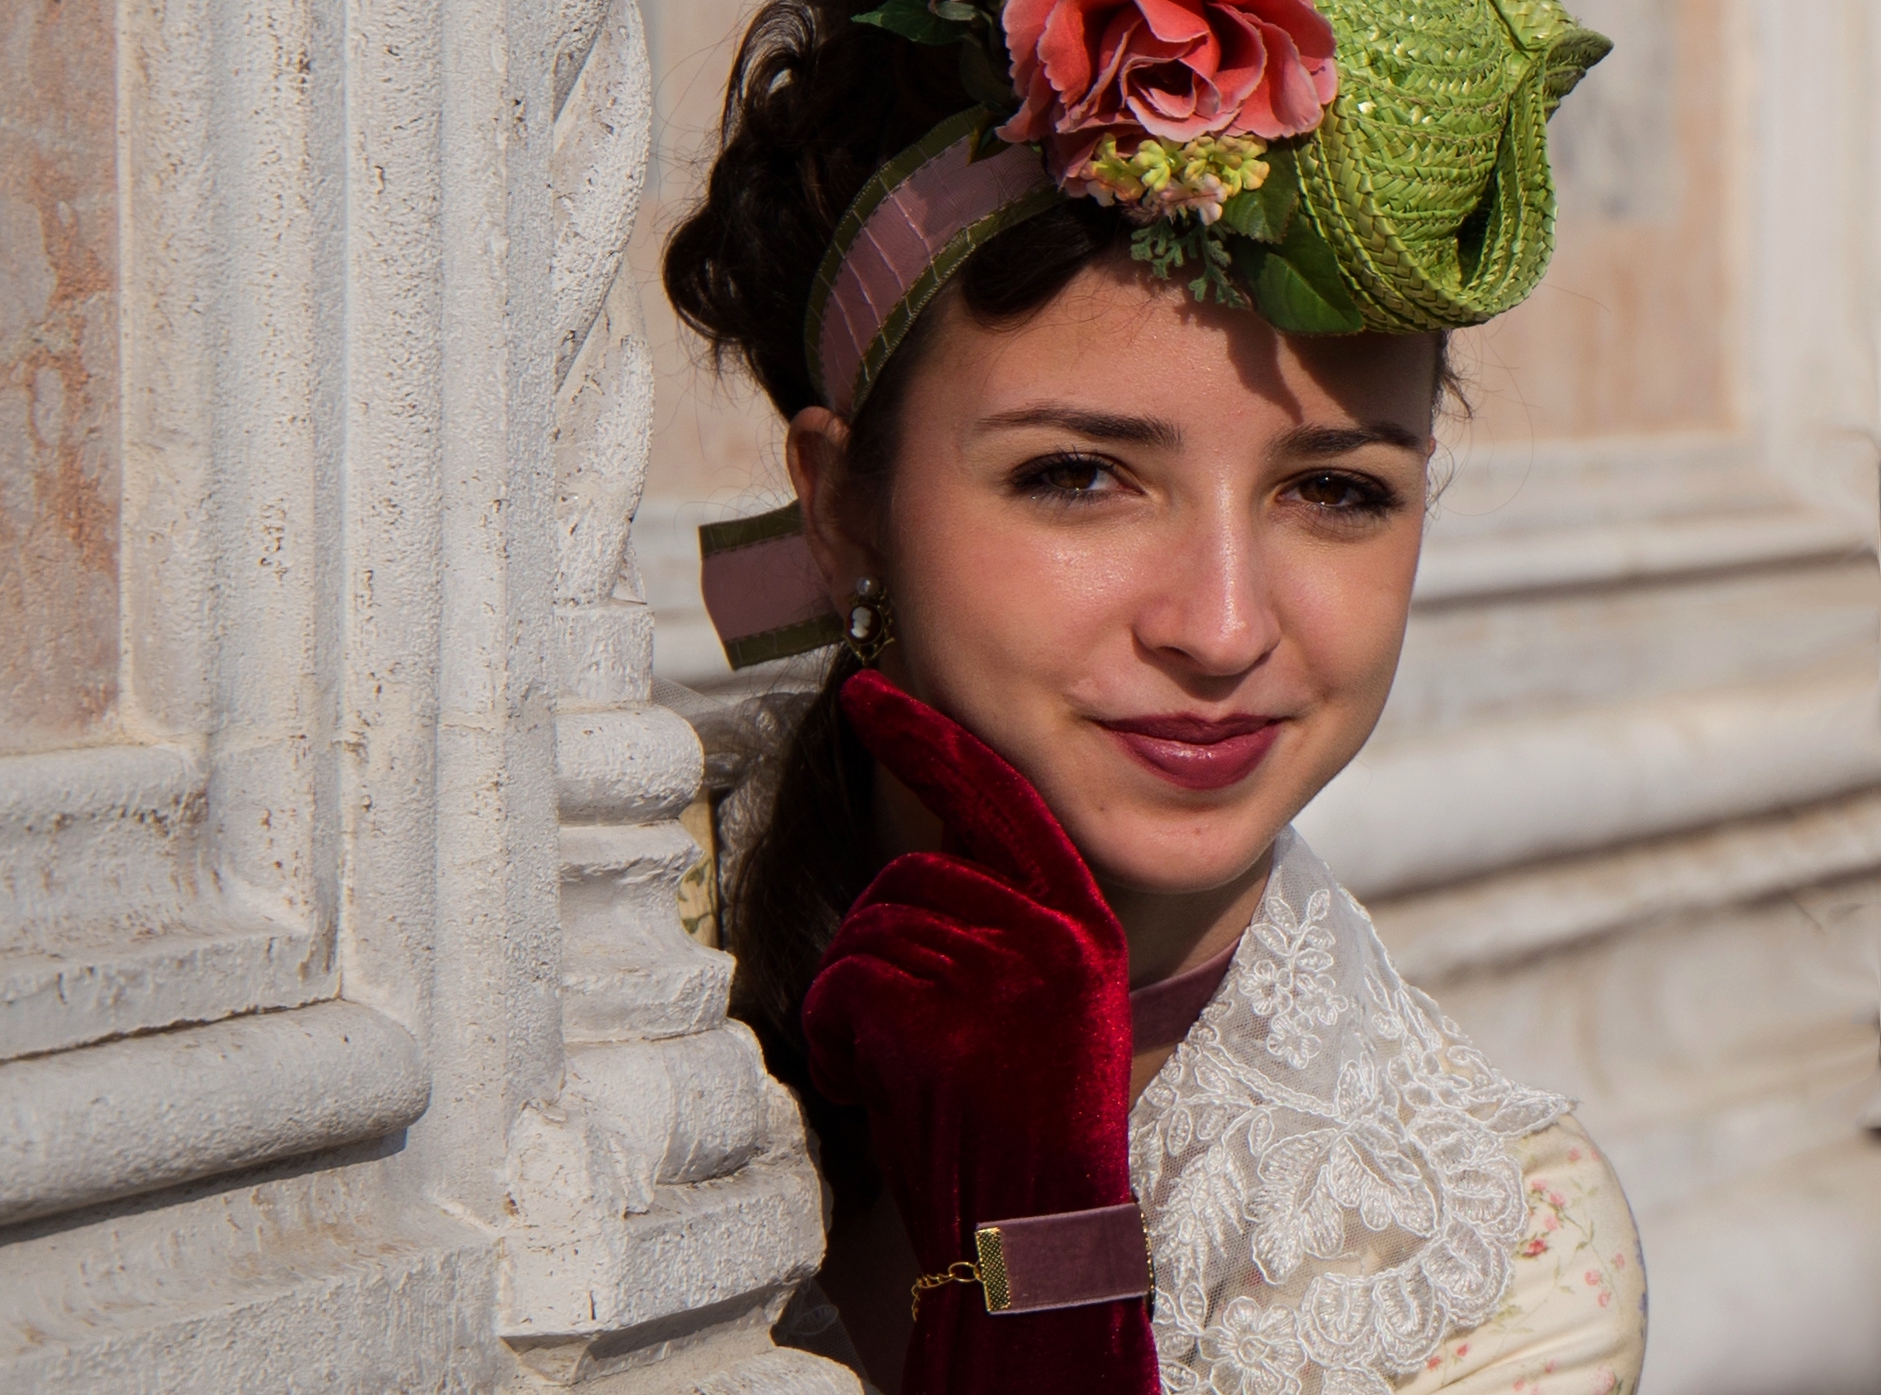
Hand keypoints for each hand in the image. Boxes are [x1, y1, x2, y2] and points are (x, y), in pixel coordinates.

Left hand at [803, 670, 1158, 1393]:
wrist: (1033, 1224)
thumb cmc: (1023, 1117)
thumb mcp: (1044, 998)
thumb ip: (1001, 919)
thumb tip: (920, 857)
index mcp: (1080, 916)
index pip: (994, 796)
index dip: (925, 739)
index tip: (868, 690)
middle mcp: (1047, 931)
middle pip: (909, 877)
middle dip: (880, 944)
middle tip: (907, 1029)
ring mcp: (994, 974)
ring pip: (867, 930)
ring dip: (856, 999)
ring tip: (905, 1067)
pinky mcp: (936, 1018)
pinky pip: (841, 987)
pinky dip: (834, 1039)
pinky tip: (874, 1086)